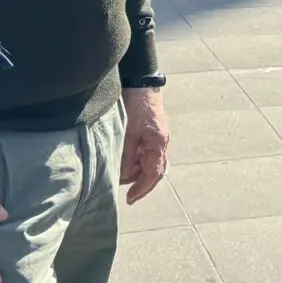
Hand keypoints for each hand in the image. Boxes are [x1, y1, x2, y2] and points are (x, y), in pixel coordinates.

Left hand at [121, 88, 170, 202]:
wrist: (140, 84)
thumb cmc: (135, 105)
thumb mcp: (127, 133)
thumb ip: (126, 156)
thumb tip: (123, 176)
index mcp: (158, 144)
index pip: (153, 174)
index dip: (142, 189)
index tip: (130, 199)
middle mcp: (161, 143)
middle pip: (153, 171)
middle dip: (140, 183)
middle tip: (127, 193)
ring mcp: (157, 138)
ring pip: (148, 163)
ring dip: (136, 172)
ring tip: (120, 176)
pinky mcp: (150, 134)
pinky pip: (145, 154)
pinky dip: (136, 161)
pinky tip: (124, 162)